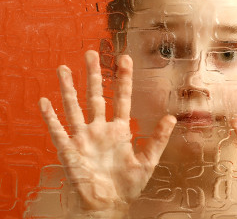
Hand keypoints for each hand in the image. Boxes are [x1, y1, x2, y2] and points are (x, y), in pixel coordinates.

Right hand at [38, 50, 175, 212]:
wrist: (107, 205)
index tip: (124, 59)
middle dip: (93, 74)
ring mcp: (84, 138)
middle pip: (95, 96)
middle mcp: (100, 129)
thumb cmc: (127, 186)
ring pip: (74, 107)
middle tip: (92, 53)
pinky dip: (51, 117)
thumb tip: (171, 118)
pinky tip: (45, 102)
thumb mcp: (148, 162)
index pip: (121, 98)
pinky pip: (57, 130)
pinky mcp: (70, 150)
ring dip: (68, 88)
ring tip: (63, 68)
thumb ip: (158, 139)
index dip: (122, 79)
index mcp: (119, 130)